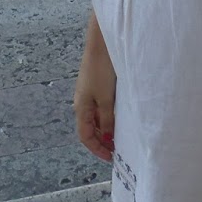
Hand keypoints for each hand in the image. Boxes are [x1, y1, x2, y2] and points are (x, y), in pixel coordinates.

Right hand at [73, 48, 116, 163]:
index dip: (97, 149)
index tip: (111, 158)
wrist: (101, 44)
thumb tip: (108, 139)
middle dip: (102, 142)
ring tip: (120, 137)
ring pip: (96, 119)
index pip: (85, 136)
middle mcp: (83, 103)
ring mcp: (89, 94)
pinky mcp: (97, 87)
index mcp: (81, 108)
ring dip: (106, 130)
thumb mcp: (106, 98)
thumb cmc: (101, 70)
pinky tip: (119, 119)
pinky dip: (108, 118)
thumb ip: (107, 119)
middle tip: (117, 151)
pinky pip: (101, 109)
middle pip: (90, 129)